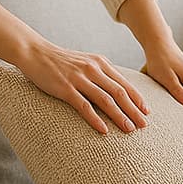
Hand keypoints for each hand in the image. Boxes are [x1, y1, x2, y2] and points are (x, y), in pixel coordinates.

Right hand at [14, 41, 151, 134]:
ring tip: (129, 129)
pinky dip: (96, 119)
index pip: (124, 83)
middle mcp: (93, 69)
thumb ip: (100, 73)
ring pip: (105, 100)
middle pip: (119, 92)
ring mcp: (79, 79)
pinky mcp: (65, 88)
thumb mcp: (85, 62)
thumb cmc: (61, 61)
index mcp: (100, 63)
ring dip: (119, 116)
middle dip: (133, 110)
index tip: (147, 112)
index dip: (137, 98)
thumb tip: (116, 89)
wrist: (36, 53)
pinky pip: (84, 106)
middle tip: (143, 125)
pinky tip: (104, 130)